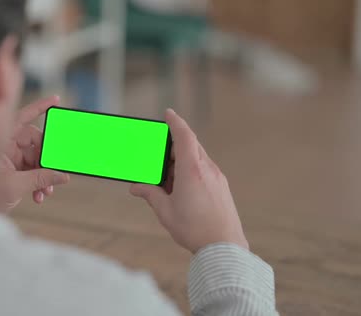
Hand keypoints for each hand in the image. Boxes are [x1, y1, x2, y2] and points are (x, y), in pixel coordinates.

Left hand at [0, 96, 69, 212]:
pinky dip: (37, 182)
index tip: (56, 100)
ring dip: (43, 176)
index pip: (23, 117)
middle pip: (35, 143)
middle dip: (46, 160)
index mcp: (1, 140)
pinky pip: (30, 172)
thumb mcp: (14, 186)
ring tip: (46, 191)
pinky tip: (39, 195)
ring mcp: (8, 158)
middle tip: (55, 172)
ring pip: (35, 160)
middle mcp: (5, 145)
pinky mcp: (10, 171)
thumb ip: (41, 178)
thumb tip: (63, 175)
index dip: (40, 107)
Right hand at [130, 109, 247, 253]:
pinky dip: (190, 171)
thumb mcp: (165, 211)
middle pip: (190, 146)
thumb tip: (136, 187)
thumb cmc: (194, 229)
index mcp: (192, 171)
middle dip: (173, 147)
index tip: (168, 113)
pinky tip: (181, 189)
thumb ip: (150, 194)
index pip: (184, 136)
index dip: (175, 122)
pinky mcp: (221, 187)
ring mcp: (217, 178)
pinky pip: (204, 170)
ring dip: (181, 162)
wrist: (224, 247)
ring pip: (197, 159)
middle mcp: (207, 169)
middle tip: (158, 157)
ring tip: (167, 181)